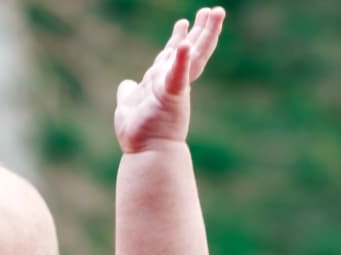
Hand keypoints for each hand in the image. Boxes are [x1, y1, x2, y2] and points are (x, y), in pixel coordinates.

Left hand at [114, 6, 223, 150]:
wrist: (145, 153)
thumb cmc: (138, 135)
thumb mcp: (127, 107)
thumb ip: (127, 94)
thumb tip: (124, 84)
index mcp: (162, 83)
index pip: (172, 55)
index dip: (178, 38)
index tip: (183, 23)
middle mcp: (172, 82)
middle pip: (191, 50)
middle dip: (201, 30)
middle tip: (212, 10)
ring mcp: (175, 88)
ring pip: (194, 55)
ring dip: (206, 34)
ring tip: (215, 13)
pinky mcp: (172, 96)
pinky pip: (177, 75)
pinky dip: (180, 61)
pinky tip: (184, 45)